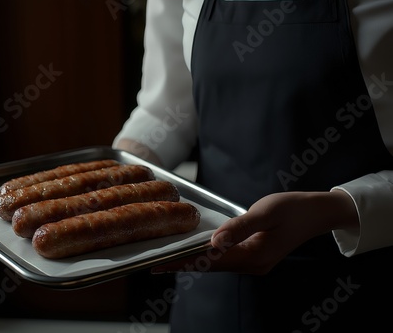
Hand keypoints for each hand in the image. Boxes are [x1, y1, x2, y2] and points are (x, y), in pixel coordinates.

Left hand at [152, 190, 358, 274]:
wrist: (318, 213)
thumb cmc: (293, 208)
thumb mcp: (265, 212)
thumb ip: (239, 227)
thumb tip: (213, 241)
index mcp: (253, 256)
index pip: (209, 261)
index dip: (184, 261)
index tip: (160, 263)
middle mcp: (252, 264)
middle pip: (210, 266)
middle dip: (183, 264)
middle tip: (156, 263)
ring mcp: (255, 263)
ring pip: (217, 264)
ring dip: (194, 261)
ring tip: (169, 259)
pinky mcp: (256, 256)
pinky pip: (226, 259)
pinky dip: (208, 257)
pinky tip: (197, 252)